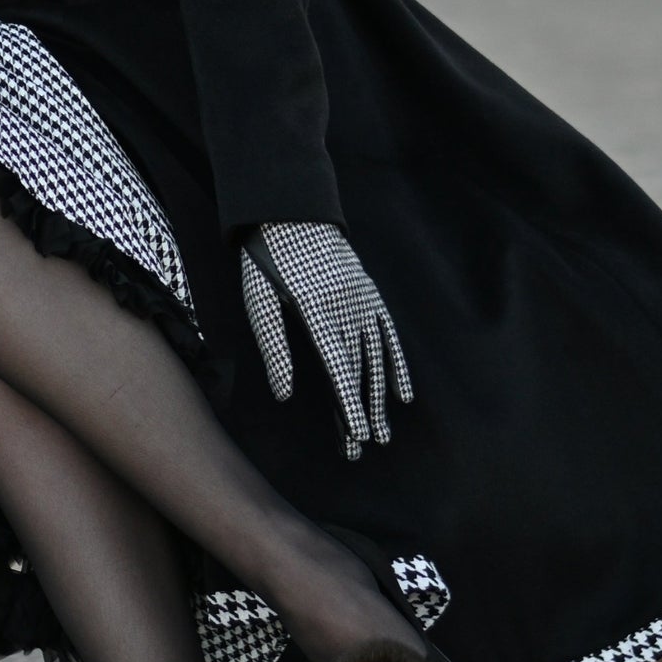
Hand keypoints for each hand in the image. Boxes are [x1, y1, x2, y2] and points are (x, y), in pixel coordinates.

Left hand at [240, 220, 412, 460]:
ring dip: (379, 398)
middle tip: (363, 449)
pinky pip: (388, 334)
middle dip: (361, 412)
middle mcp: (346, 307)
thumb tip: (284, 395)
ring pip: (375, 357)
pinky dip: (396, 364)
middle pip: (357, 370)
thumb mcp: (259, 300)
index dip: (347, 405)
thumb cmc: (266, 260)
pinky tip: (401, 394)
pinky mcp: (369, 294)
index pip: (337, 368)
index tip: (355, 436)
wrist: (291, 212)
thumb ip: (274, 347)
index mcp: (315, 310)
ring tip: (381, 434)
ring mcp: (362, 299)